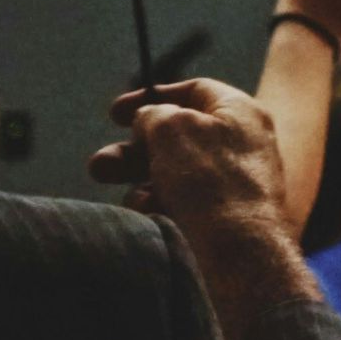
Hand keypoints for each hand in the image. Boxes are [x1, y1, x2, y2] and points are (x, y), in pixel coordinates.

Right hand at [88, 79, 289, 239]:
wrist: (240, 248)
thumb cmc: (210, 179)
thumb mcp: (174, 127)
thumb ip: (155, 114)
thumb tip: (150, 119)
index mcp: (241, 112)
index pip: (195, 91)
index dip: (152, 97)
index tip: (114, 113)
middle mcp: (241, 144)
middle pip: (177, 138)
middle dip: (131, 152)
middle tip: (99, 166)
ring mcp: (233, 181)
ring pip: (172, 173)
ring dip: (136, 180)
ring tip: (118, 197)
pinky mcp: (223, 215)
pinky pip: (180, 202)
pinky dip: (158, 205)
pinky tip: (150, 211)